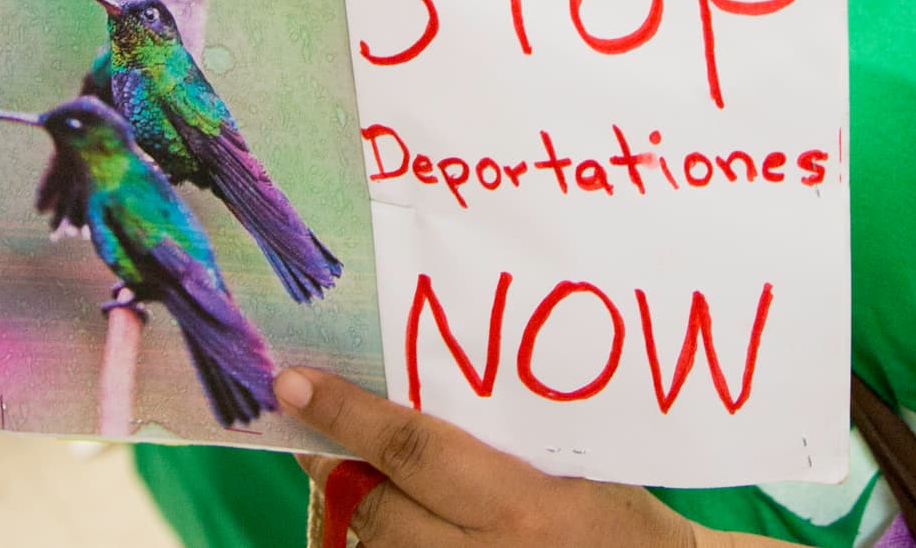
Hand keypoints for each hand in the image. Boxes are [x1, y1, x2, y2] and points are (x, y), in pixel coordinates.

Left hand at [275, 367, 710, 547]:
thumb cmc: (620, 519)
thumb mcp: (571, 465)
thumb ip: (491, 442)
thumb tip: (405, 403)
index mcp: (521, 503)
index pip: (411, 449)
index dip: (347, 415)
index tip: (295, 384)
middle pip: (377, 509)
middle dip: (334, 466)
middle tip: (309, 427)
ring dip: (350, 513)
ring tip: (344, 475)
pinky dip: (381, 547)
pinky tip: (383, 523)